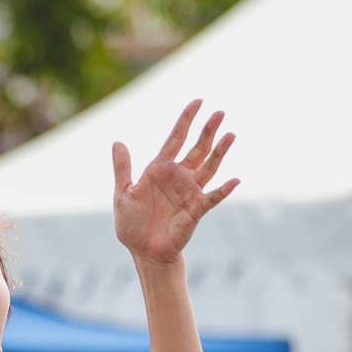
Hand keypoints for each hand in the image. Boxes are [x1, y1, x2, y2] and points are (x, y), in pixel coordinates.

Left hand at [113, 100, 237, 265]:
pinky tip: (234, 180)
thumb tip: (117, 141)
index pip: (176, 138)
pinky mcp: (196, 209)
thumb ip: (123, 167)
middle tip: (220, 112)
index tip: (198, 101)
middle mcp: (178, 176)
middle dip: (208, 130)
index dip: (186, 120)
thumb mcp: (123, 192)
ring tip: (231, 135)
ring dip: (220, 152)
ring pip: (209, 166)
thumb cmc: (132, 223)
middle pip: (197, 147)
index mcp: (160, 168)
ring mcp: (190, 191)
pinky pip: (213, 197)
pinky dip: (224, 189)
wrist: (143, 250)